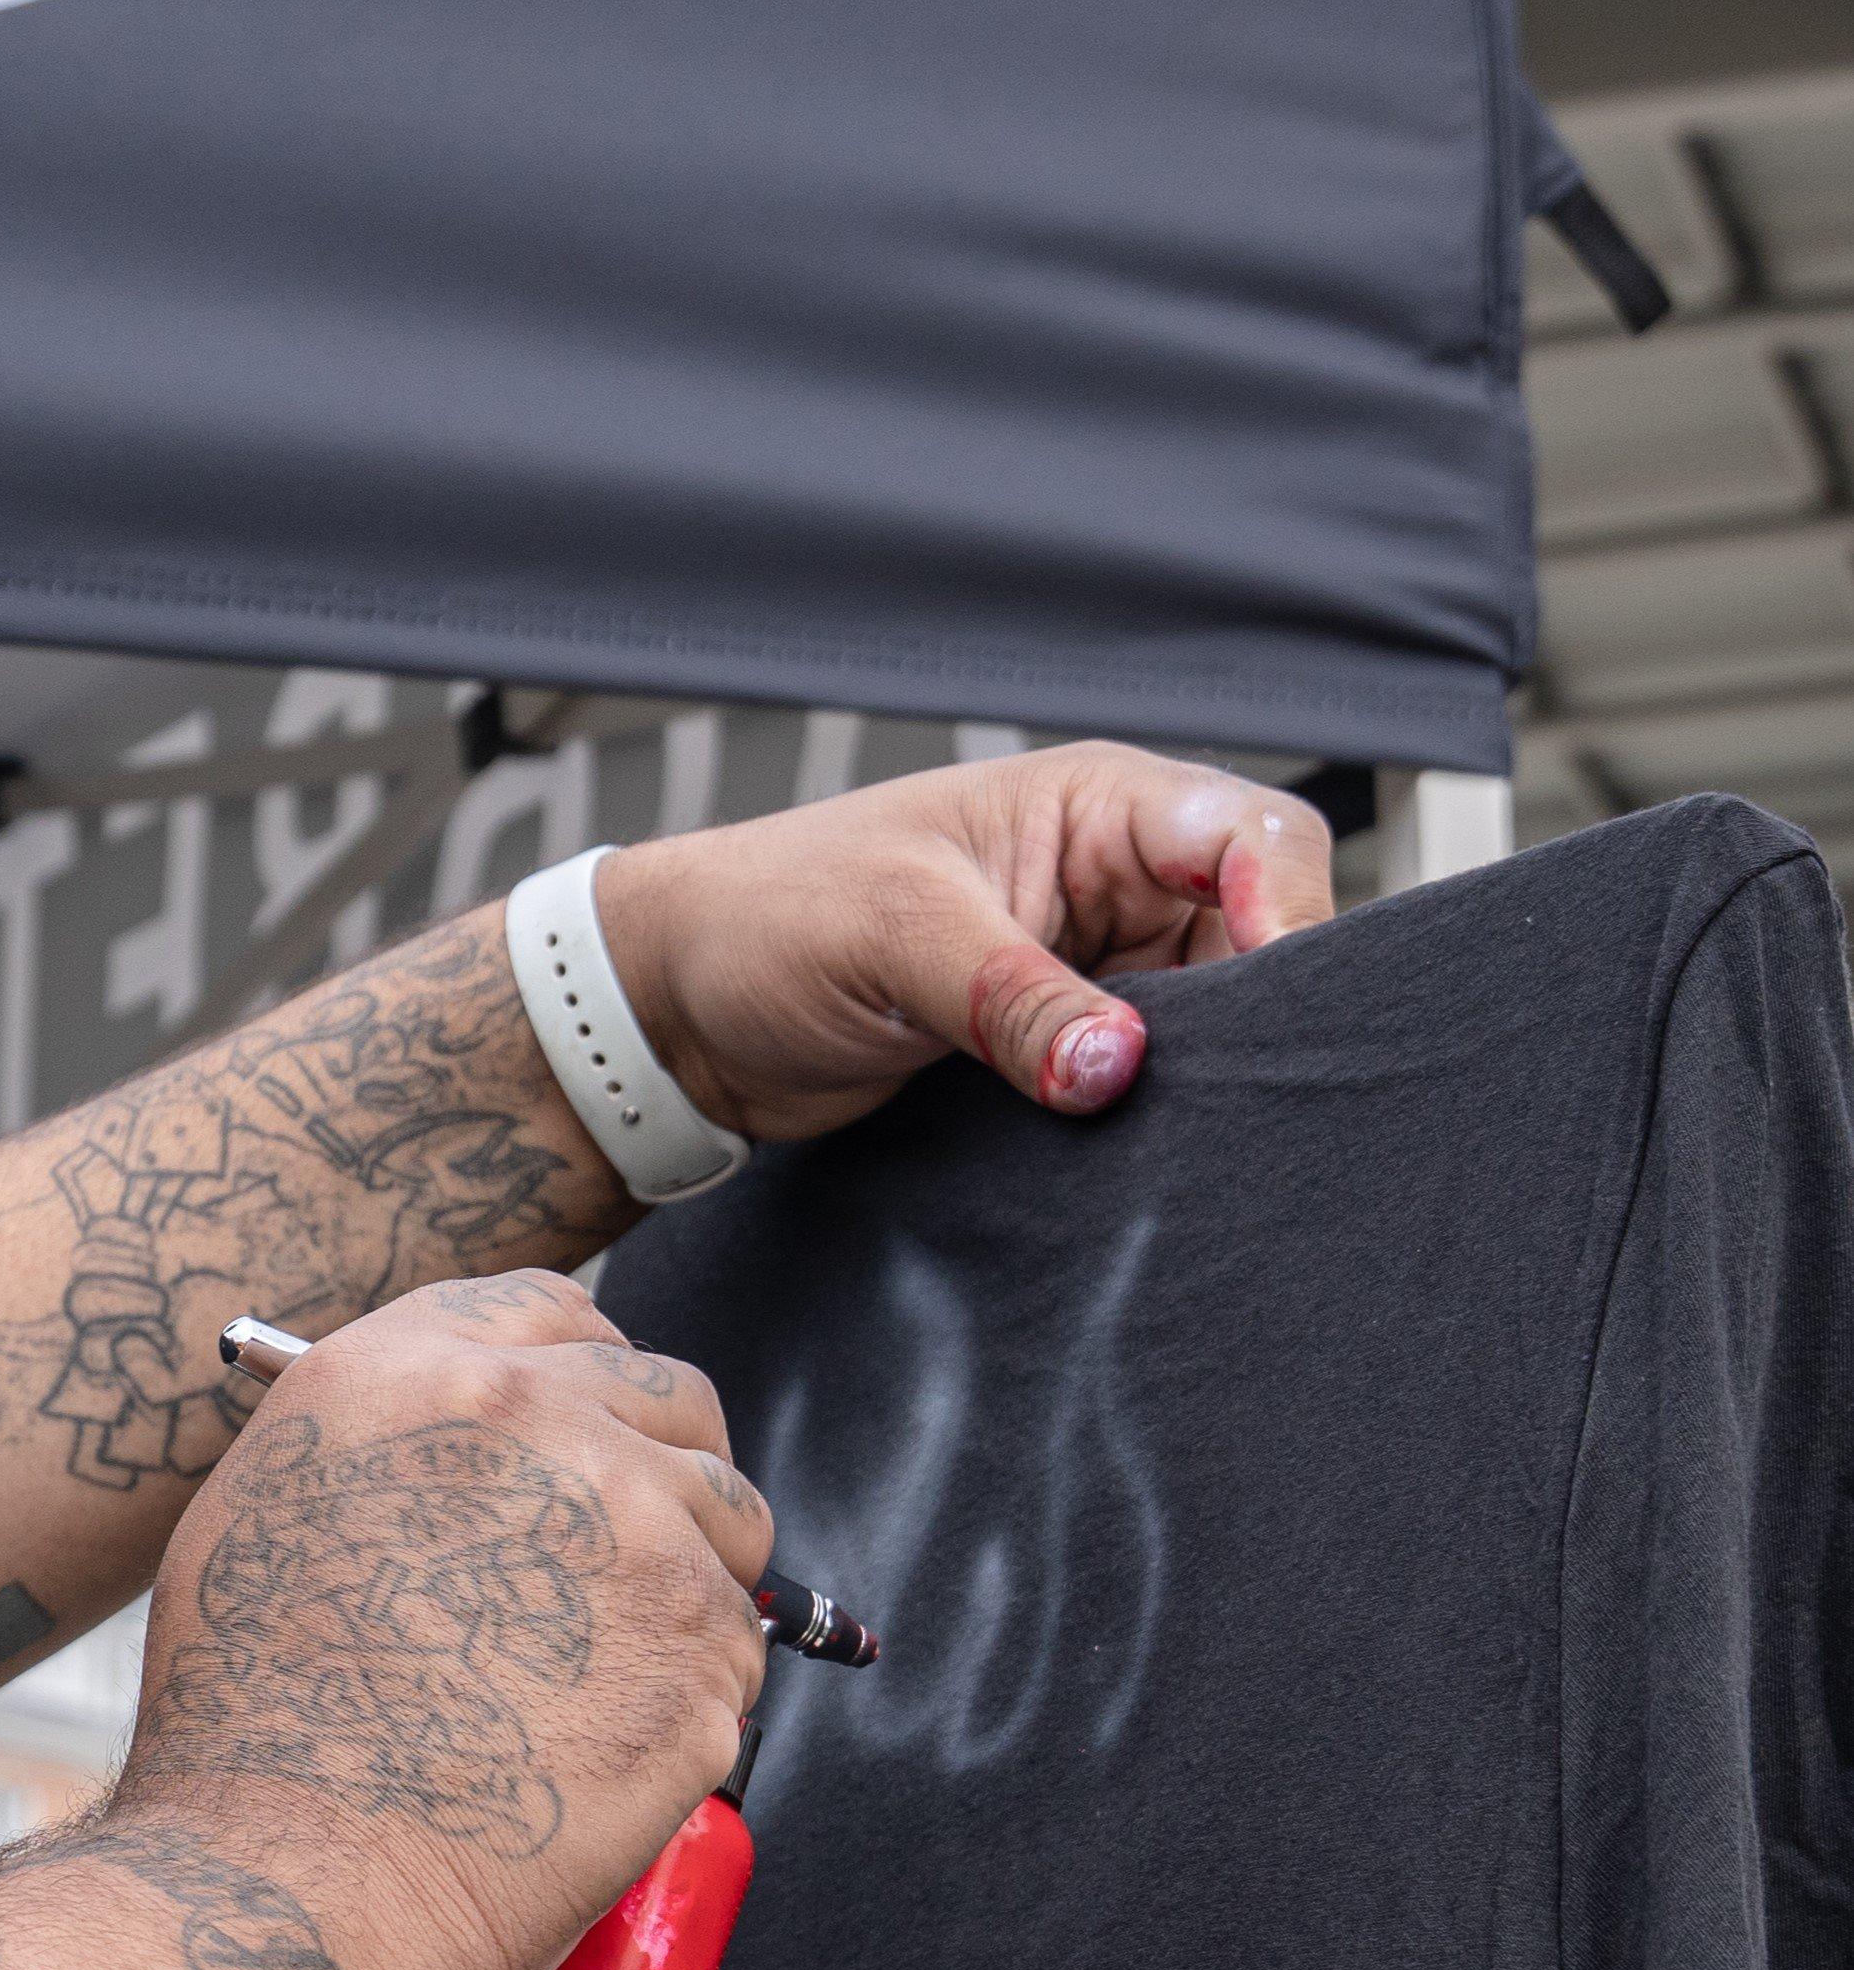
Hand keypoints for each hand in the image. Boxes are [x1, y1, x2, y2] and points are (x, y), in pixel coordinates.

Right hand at [119, 1278, 769, 1969]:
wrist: (289, 1876)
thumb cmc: (249, 1726)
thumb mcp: (271, 1515)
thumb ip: (397, 1448)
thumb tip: (483, 1455)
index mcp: (415, 1371)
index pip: (561, 1310)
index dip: (582, 1381)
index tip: (582, 1439)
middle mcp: (536, 1420)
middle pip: (676, 1399)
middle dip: (659, 1472)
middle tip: (611, 1570)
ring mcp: (636, 1530)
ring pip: (728, 1524)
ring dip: (683, 1584)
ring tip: (584, 1680)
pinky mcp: (701, 1649)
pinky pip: (731, 1654)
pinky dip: (682, 1700)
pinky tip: (585, 1756)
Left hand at [600, 746, 1333, 1143]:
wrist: (681, 1012)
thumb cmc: (769, 919)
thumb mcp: (895, 938)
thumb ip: (1012, 998)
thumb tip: (1116, 1065)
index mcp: (1094, 808)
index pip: (1255, 838)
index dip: (1288, 915)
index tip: (1272, 1008)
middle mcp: (1113, 881)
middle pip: (1260, 938)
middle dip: (1261, 1016)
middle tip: (1242, 1101)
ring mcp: (1092, 971)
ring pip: (1213, 1024)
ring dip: (1203, 1080)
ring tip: (1191, 1140)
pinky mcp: (1057, 1049)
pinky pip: (1143, 1083)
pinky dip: (1147, 1119)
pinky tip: (1144, 1161)